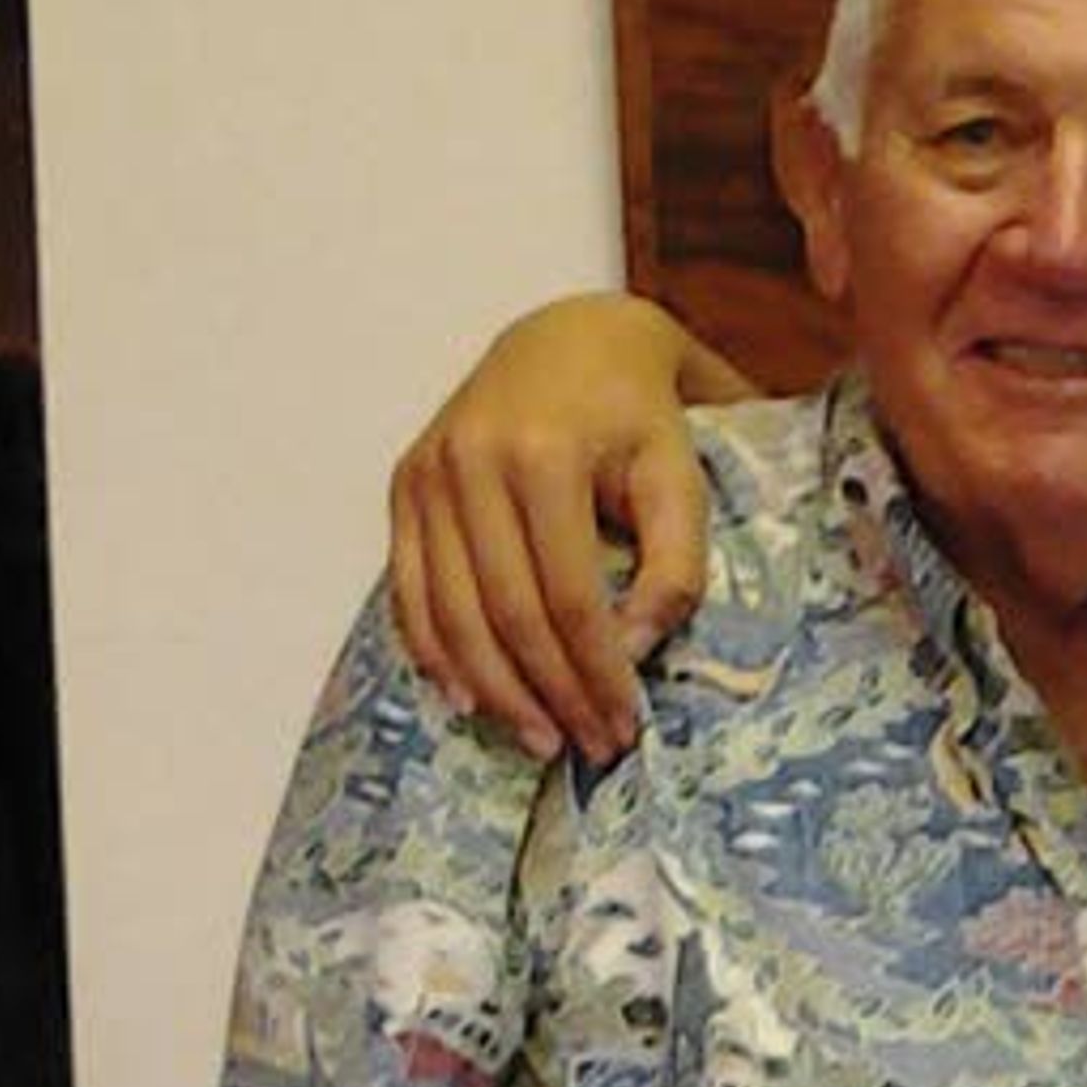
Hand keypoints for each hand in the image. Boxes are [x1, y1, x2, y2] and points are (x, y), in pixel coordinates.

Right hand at [384, 297, 723, 762]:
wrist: (572, 338)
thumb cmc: (640, 414)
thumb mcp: (683, 476)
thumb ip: (675, 565)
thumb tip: (634, 651)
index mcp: (543, 455)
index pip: (567, 598)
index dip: (595, 674)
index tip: (625, 725)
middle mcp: (470, 461)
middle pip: (505, 614)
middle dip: (550, 695)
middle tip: (588, 748)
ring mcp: (427, 472)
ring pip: (448, 612)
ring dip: (493, 691)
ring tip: (538, 739)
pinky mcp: (404, 483)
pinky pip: (407, 587)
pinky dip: (433, 651)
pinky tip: (467, 700)